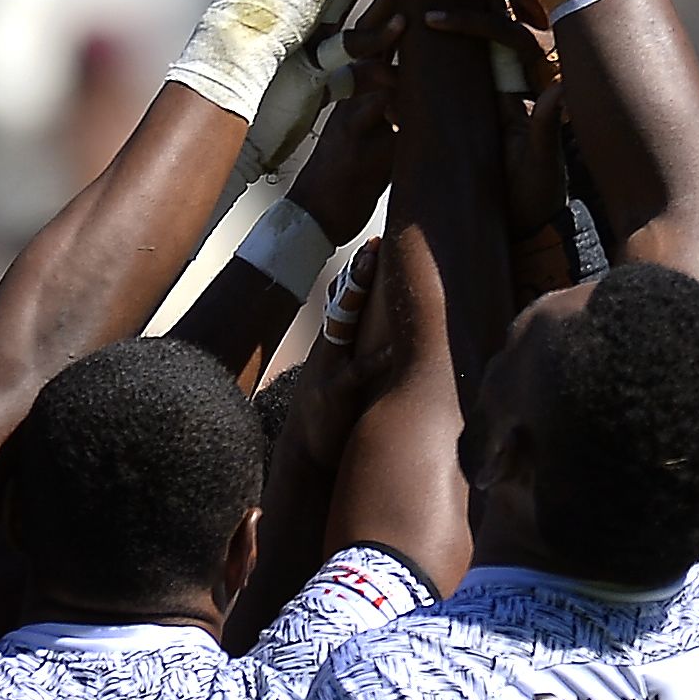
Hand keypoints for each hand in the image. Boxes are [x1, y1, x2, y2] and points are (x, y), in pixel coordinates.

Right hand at [283, 245, 390, 469]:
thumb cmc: (329, 418)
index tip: (373, 246)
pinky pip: (356, 373)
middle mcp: (328, 351)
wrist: (306, 455)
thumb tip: (384, 341)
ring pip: (343, 324)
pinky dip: (374, 360)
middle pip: (343, 303)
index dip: (356, 274)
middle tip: (373, 244)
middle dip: (357, 272)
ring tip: (371, 269)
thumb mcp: (340, 381)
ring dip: (356, 294)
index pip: (343, 302)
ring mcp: (328, 370)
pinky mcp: (334, 395)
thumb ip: (356, 358)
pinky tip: (393, 348)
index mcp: (332, 347)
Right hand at [287, 25, 402, 238]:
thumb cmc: (353, 173)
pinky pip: (368, 114)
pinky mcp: (354, 143)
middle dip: (385, 9)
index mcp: (358, 90)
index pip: (373, 41)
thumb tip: (420, 88)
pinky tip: (402, 85)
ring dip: (382, 45)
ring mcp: (350, 116)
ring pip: (365, 71)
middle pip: (364, 41)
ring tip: (403, 20)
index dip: (389, 10)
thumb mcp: (377, 133)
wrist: (318, 214)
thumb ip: (396, 106)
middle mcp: (350, 95)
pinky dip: (386, 99)